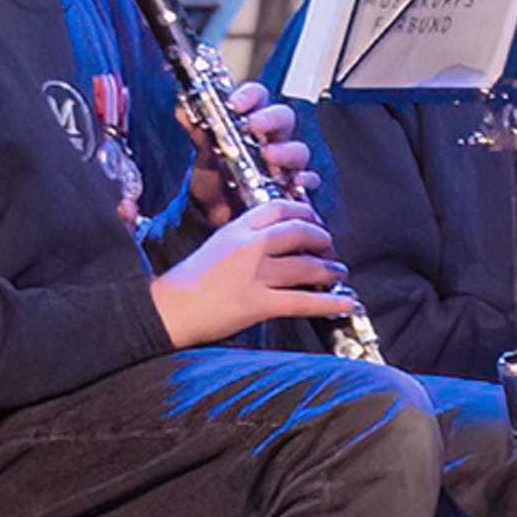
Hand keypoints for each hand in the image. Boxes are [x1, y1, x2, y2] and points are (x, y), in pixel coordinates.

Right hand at [150, 198, 355, 347]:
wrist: (170, 308)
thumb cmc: (190, 280)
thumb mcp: (217, 245)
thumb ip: (245, 238)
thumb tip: (278, 243)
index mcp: (238, 228)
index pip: (280, 208)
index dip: (305, 212)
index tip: (315, 220)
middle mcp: (250, 246)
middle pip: (299, 232)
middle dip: (322, 239)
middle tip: (329, 247)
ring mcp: (255, 274)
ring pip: (306, 266)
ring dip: (329, 269)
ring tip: (338, 272)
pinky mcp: (258, 303)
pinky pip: (303, 301)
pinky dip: (330, 302)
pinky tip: (346, 301)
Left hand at [184, 83, 317, 226]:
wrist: (212, 219)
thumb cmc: (212, 182)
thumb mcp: (202, 157)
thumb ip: (197, 133)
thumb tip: (183, 109)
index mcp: (249, 123)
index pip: (257, 97)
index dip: (249, 96)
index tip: (234, 103)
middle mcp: (270, 140)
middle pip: (283, 117)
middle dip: (270, 118)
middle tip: (254, 125)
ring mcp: (283, 164)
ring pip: (297, 149)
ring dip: (285, 150)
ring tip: (269, 155)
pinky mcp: (291, 189)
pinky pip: (309, 181)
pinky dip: (305, 180)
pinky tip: (295, 182)